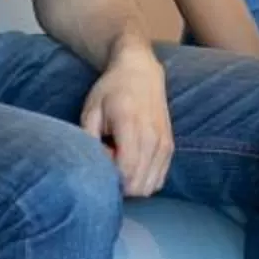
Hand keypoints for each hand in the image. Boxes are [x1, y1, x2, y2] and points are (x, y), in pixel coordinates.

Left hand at [79, 45, 174, 197]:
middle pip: (137, 185)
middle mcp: (153, 138)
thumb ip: (88, 140)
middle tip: (106, 163)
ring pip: (149, 187)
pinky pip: (158, 180)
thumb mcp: (91, 110)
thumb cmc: (111, 90)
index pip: (125, 172)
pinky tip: (132, 164)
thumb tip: (94, 168)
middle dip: (118, 184)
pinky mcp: (170, 148)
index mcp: (131, 126)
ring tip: (119, 163)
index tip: (98, 163)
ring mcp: (165, 144)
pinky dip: (143, 181)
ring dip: (131, 184)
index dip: (108, 178)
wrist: (140, 71)